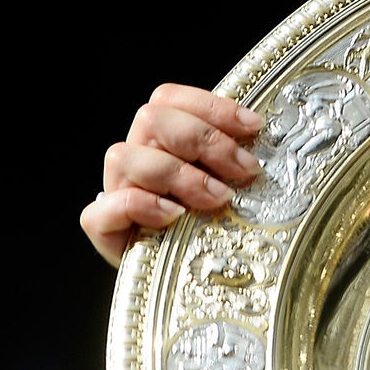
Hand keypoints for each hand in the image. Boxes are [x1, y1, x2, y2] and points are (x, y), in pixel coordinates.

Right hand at [81, 84, 263, 267]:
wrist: (188, 272)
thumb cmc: (214, 224)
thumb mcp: (233, 184)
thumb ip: (238, 161)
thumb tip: (267, 146)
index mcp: (163, 138)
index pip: (170, 98)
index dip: (212, 106)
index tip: (254, 127)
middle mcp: (136, 157)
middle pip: (151, 119)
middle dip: (203, 140)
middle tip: (243, 170)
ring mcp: (116, 191)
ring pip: (124, 156)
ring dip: (179, 175)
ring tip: (218, 199)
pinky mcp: (104, 228)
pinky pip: (103, 208)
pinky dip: (142, 206)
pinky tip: (175, 216)